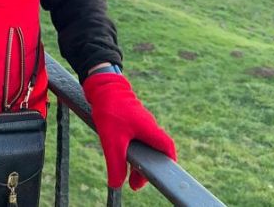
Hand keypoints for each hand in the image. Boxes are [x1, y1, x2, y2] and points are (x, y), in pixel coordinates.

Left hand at [82, 72, 175, 189]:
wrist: (104, 89)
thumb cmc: (111, 112)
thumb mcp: (112, 142)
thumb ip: (116, 164)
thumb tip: (117, 184)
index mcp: (150, 130)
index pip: (168, 147)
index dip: (169, 161)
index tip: (165, 175)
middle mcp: (149, 127)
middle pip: (156, 152)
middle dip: (148, 169)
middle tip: (136, 184)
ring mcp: (141, 123)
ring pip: (146, 147)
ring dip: (139, 162)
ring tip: (128, 177)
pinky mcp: (132, 122)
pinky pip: (138, 140)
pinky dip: (133, 152)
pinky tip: (122, 158)